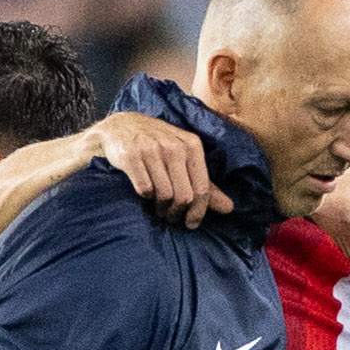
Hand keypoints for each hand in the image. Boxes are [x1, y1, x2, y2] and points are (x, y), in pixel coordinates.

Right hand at [87, 113, 231, 227]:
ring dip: (161, 208)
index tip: (191, 223)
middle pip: (184, 195)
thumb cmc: (157, 145)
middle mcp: (173, 145)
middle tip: (171, 217)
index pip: (202, 188)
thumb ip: (205, 183)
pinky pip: (144, 189)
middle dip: (178, 213)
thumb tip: (229, 208)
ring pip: (164, 195)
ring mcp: (150, 149)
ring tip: (158, 209)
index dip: (198, 211)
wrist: (120, 126)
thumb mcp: (184, 157)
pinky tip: (144, 195)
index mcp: (191, 145)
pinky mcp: (131, 156)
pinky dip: (145, 197)